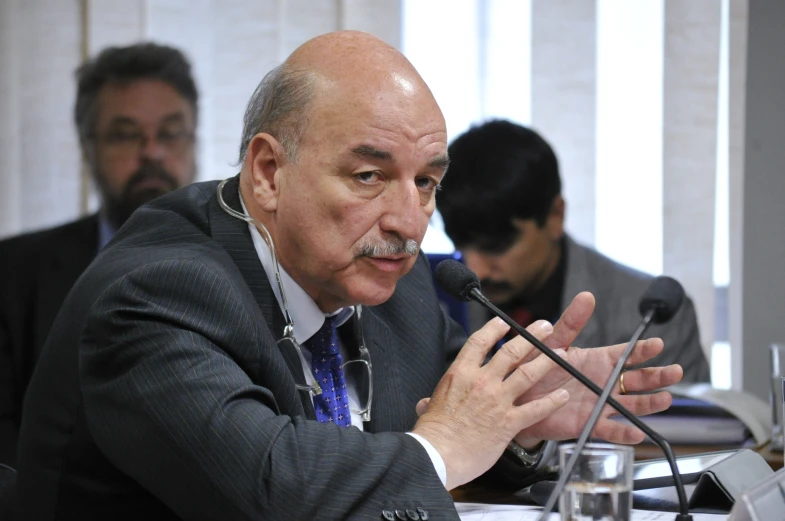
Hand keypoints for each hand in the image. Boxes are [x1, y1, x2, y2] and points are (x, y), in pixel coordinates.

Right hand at [411, 318, 569, 489]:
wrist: (438, 455)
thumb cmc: (432, 434)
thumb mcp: (430, 408)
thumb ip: (433, 401)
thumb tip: (426, 404)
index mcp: (460, 374)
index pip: (480, 342)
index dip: (494, 329)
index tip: (503, 322)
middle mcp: (482, 382)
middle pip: (510, 352)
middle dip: (531, 336)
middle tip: (544, 327)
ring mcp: (497, 401)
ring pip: (527, 374)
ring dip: (547, 361)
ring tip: (561, 352)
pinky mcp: (509, 422)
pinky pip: (536, 409)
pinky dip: (552, 402)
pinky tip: (563, 395)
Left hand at [511, 291, 682, 446]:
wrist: (519, 398)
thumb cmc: (537, 368)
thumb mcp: (553, 342)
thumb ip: (570, 323)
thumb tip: (586, 297)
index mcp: (598, 360)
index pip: (627, 354)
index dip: (643, 349)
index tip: (658, 343)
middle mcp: (605, 382)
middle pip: (638, 379)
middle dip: (658, 375)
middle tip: (675, 371)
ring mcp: (600, 403)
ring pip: (632, 403)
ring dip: (650, 403)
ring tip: (666, 399)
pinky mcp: (590, 424)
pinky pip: (610, 429)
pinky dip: (624, 432)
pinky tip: (637, 431)